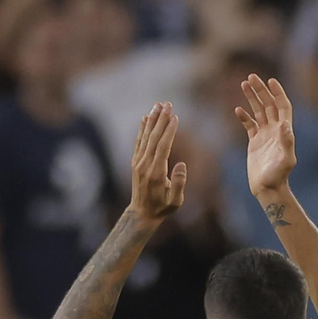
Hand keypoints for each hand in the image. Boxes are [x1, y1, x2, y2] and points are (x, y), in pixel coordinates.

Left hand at [129, 102, 187, 220]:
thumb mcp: (175, 202)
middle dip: (161, 120)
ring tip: (158, 105)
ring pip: (145, 137)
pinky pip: (139, 141)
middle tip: (168, 104)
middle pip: (153, 137)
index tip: (175, 117)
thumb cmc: (162, 208)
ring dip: (152, 120)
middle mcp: (145, 164)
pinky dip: (142, 129)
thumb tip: (182, 164)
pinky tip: (146, 118)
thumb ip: (179, 183)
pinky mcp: (135, 162)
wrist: (141, 213)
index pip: (163, 147)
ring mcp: (138, 162)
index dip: (169, 131)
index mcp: (156, 173)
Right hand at [235, 73, 297, 198]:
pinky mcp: (254, 142)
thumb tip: (285, 124)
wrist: (268, 188)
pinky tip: (237, 109)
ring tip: (243, 84)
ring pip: (258, 111)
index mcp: (284, 132)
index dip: (278, 93)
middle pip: (269, 105)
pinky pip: (249, 125)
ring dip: (252, 98)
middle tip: (251, 77)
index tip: (270, 80)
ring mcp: (264, 135)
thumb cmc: (278, 176)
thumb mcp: (285, 160)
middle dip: (261, 90)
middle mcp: (275, 131)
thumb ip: (287, 142)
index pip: (283, 106)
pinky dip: (244, 116)